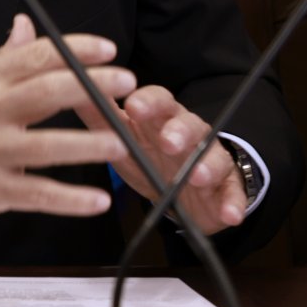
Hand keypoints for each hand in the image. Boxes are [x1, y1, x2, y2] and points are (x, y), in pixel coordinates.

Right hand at [0, 14, 133, 224]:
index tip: (108, 49)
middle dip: (93, 86)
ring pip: (47, 147)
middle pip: (46, 92)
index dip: (76, 49)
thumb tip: (27, 26)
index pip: (33, 56)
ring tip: (122, 143)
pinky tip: (98, 200)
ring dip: (89, 144)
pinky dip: (71, 200)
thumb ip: (1, 60)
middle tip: (129, 84)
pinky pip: (37, 194)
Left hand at [74, 84, 246, 233]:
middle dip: (179, 132)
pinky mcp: (228, 186)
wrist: (185, 191)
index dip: (148, 102)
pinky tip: (230, 214)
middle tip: (167, 142)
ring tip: (197, 176)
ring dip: (207, 166)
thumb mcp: (122, 140)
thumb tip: (72, 91)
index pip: (159, 100)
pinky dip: (234, 203)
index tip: (133, 106)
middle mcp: (189, 134)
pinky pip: (234, 192)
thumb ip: (100, 118)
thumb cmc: (150, 157)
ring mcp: (211, 159)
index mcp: (161, 119)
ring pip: (214, 156)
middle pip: (189, 125)